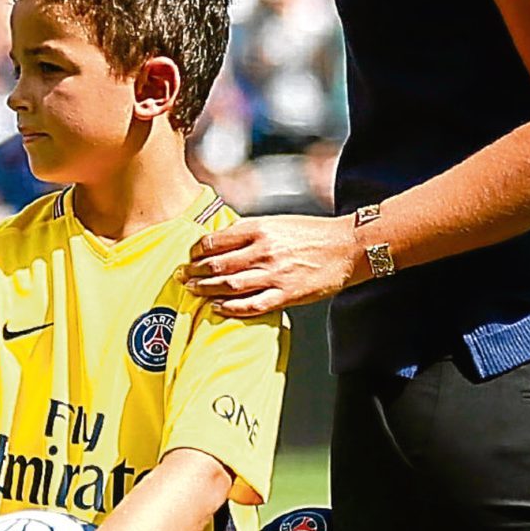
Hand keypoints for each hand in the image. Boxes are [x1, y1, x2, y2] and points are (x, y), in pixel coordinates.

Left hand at [184, 214, 360, 316]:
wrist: (347, 247)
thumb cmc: (311, 233)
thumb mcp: (276, 222)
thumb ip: (248, 232)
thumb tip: (219, 240)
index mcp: (259, 229)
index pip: (214, 241)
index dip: (196, 251)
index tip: (190, 256)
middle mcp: (263, 251)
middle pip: (216, 265)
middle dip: (194, 272)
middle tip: (182, 276)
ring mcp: (274, 275)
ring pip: (228, 285)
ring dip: (206, 290)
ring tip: (193, 291)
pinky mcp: (287, 294)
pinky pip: (251, 305)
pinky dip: (231, 308)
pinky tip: (218, 307)